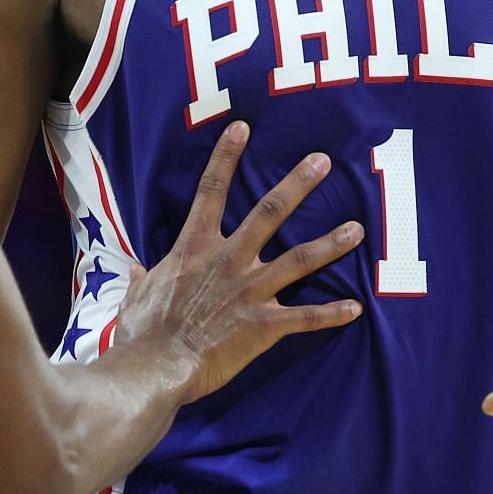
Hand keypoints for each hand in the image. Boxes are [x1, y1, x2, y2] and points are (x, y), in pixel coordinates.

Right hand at [115, 121, 364, 402]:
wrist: (156, 365)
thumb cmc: (142, 332)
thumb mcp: (135, 297)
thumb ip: (142, 280)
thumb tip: (137, 272)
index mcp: (195, 248)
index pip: (210, 191)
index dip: (225, 157)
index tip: (242, 127)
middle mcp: (229, 260)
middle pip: (270, 212)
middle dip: (298, 185)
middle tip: (323, 161)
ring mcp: (251, 291)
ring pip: (300, 259)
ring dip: (331, 243)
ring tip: (357, 228)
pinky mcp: (264, 325)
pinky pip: (305, 317)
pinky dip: (331, 314)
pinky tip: (355, 308)